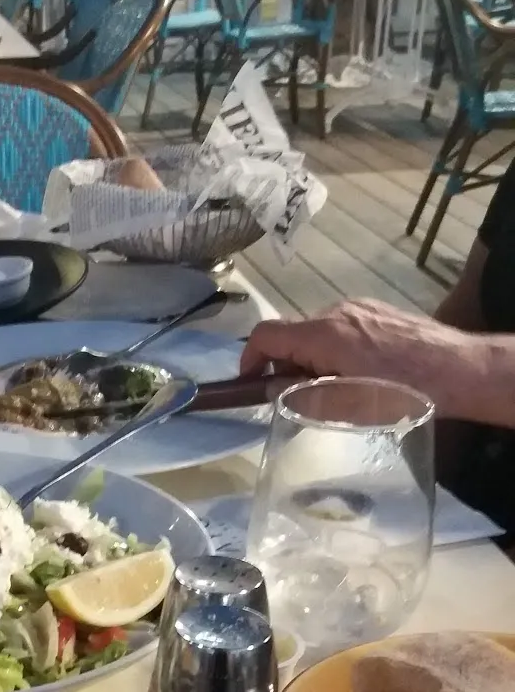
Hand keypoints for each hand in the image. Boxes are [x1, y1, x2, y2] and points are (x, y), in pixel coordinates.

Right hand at [241, 298, 488, 420]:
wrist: (462, 370)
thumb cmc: (402, 392)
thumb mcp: (346, 405)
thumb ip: (300, 396)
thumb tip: (272, 388)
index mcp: (322, 333)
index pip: (265, 335)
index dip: (249, 359)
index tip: (250, 383)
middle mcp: (334, 312)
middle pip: (292, 334)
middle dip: (287, 364)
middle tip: (299, 396)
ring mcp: (358, 307)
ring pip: (317, 332)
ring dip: (314, 358)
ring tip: (336, 387)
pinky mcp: (377, 310)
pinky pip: (342, 327)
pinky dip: (336, 348)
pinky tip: (362, 372)